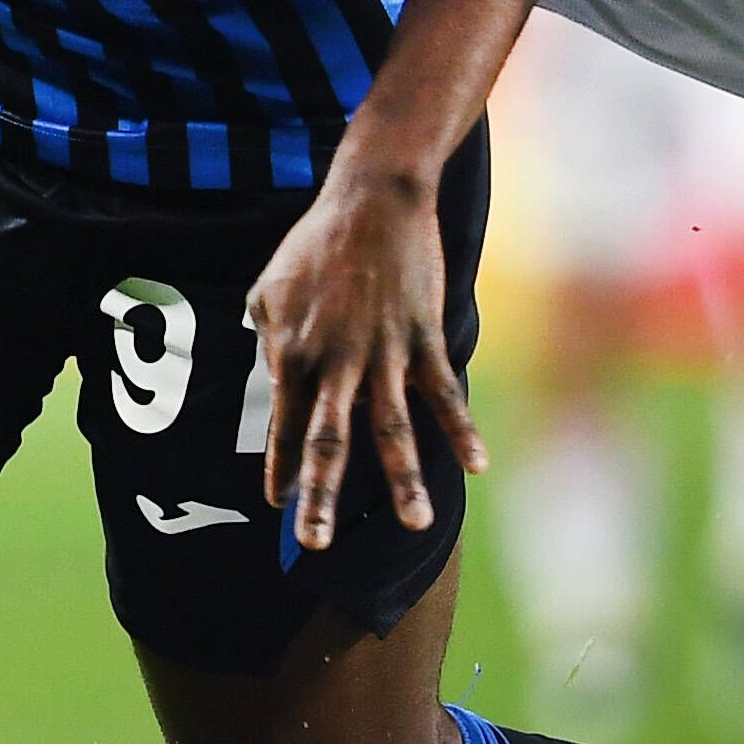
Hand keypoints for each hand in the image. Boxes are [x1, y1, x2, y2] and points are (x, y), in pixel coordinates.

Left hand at [246, 163, 482, 551]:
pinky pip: (444, 393)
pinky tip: (476, 466)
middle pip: (329, 442)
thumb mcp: (269, 288)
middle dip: (322, 497)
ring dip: (404, 480)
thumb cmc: (315, 242)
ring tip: (415, 524)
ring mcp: (383, 353)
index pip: (284, 427)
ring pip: (392, 429)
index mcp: (293, 353)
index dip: (282, 470)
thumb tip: (269, 372)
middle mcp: (336, 363)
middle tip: (316, 545)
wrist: (373, 198)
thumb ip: (267, 337)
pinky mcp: (423, 338)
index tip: (279, 509)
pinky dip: (461, 430)